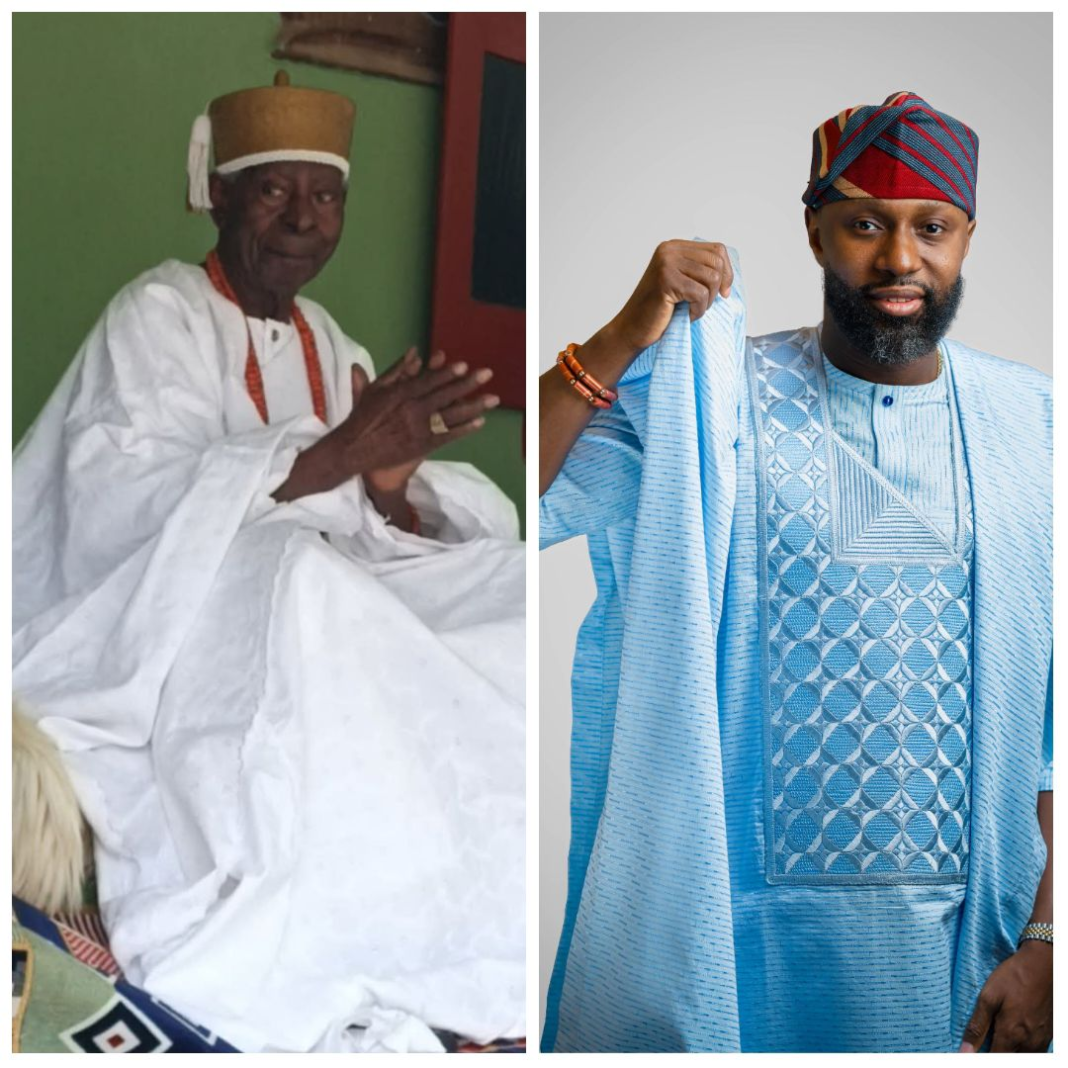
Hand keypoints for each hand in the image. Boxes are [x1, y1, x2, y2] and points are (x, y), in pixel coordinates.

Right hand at [272, 346, 494, 502]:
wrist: (355, 449)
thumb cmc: (364, 417)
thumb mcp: (376, 389)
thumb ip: (397, 370)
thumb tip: (415, 352)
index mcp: (400, 394)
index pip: (428, 381)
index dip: (447, 373)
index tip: (464, 366)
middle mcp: (412, 410)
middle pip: (445, 395)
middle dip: (468, 384)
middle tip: (487, 374)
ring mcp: (419, 429)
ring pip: (451, 415)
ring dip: (474, 406)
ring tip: (493, 399)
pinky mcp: (422, 446)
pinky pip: (448, 436)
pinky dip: (464, 429)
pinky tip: (480, 422)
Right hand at [606, 239, 734, 357]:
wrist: (633, 329)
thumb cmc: (659, 310)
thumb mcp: (682, 283)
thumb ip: (700, 271)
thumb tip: (730, 274)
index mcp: (674, 247)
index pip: (717, 250)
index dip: (727, 272)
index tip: (723, 293)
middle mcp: (669, 250)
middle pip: (717, 262)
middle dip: (717, 288)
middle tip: (703, 304)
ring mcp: (666, 263)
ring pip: (712, 278)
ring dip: (707, 301)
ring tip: (692, 309)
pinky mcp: (666, 280)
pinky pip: (700, 294)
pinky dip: (699, 310)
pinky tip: (687, 316)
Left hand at [960, 941, 1051, 1051]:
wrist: (1043, 966)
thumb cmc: (1013, 978)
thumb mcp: (988, 996)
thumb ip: (977, 1026)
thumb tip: (965, 1051)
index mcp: (1012, 1035)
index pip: (994, 1060)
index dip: (979, 1058)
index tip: (969, 1053)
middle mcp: (1029, 1044)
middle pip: (1009, 1060)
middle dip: (995, 1054)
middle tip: (983, 1041)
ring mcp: (1041, 1041)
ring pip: (1023, 1057)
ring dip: (1008, 1051)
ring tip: (996, 1037)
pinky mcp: (1048, 1035)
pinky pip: (1034, 1052)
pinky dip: (1022, 1049)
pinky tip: (1013, 1035)